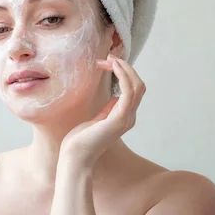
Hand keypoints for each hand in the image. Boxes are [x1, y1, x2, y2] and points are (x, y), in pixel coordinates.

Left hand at [59, 54, 146, 168]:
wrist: (75, 157)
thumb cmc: (81, 140)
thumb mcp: (97, 119)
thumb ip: (108, 109)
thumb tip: (115, 98)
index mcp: (125, 117)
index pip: (133, 89)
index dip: (124, 73)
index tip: (107, 63)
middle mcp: (129, 117)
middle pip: (138, 85)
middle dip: (125, 67)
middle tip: (108, 57)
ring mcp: (126, 119)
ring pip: (137, 86)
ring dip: (124, 68)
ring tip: (110, 58)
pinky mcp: (119, 119)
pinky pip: (128, 92)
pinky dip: (123, 76)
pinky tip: (113, 66)